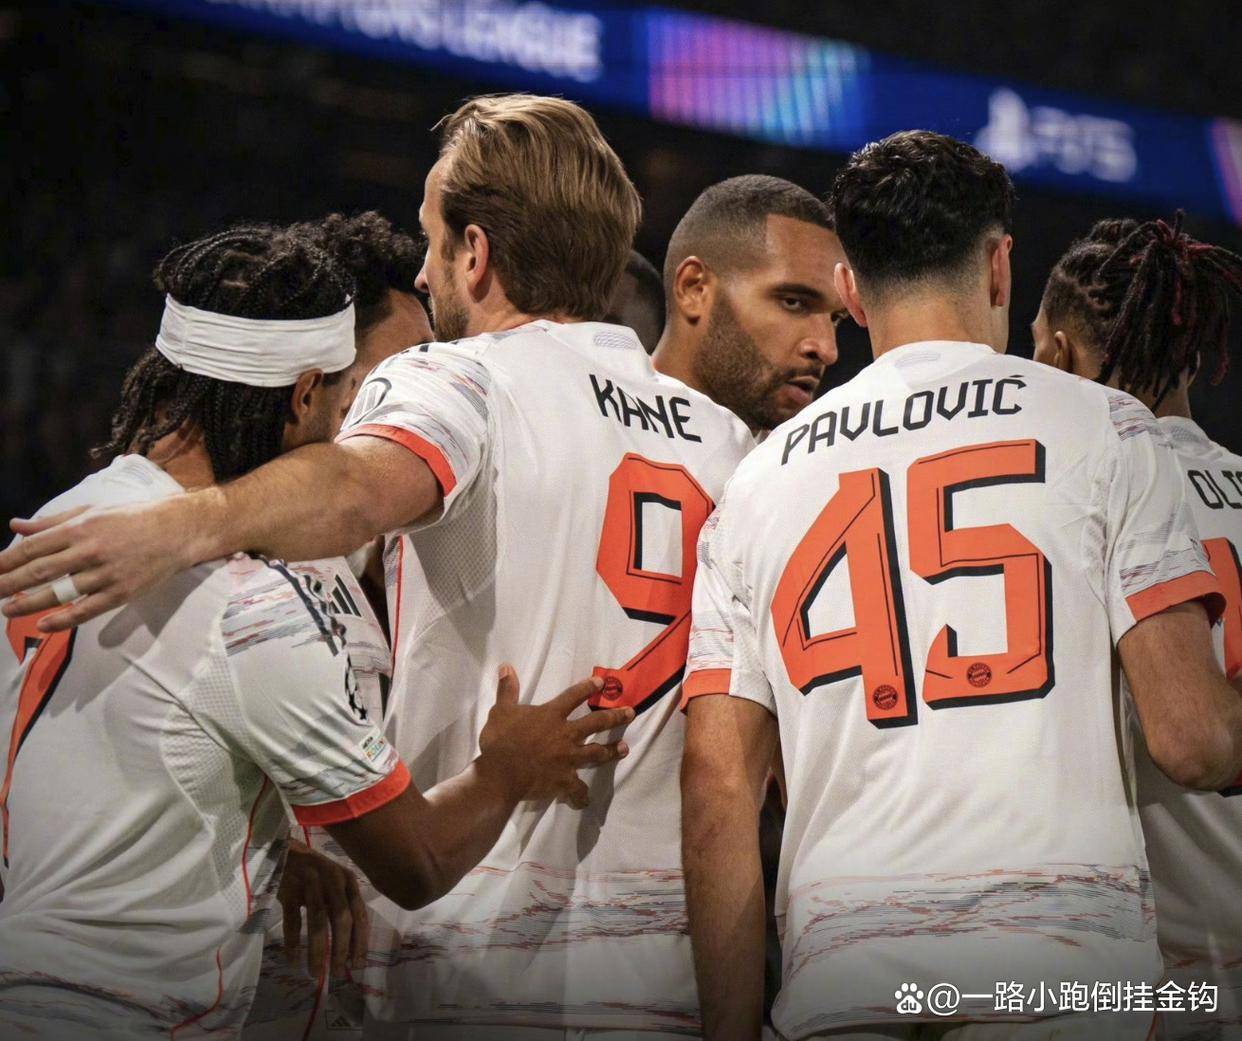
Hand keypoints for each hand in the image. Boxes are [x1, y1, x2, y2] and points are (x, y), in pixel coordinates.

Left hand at [0, 496, 202, 630]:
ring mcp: (106, 574)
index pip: (34, 547)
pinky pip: (86, 610)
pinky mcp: (121, 593)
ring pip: (60, 593)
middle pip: (40, 571)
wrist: (178, 531)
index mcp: (80, 528)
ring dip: (29, 604)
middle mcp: (90, 550)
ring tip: (7, 610)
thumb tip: (16, 525)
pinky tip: (43, 625)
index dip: (7, 560)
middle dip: (9, 583)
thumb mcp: (92, 511)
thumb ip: (52, 522)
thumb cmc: (133, 518)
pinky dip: (63, 619)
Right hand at [278, 840, 368, 978]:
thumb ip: (345, 906)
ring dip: (318, 950)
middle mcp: (333, 880)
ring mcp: (310, 883)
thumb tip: (353, 946)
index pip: (359, 914)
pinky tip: (292, 960)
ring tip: (316, 973)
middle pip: (341, 918)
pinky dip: (293, 942)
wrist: (284, 851)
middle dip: (341, 948)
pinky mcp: (289, 888)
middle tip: (339, 973)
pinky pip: (292, 920)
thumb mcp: (335, 884)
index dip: (360, 941)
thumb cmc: (314, 873)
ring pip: (318, 921)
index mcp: (348, 881)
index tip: (358, 964)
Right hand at [479, 665, 633, 808]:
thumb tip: (506, 667)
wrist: (500, 775)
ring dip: (611, 751)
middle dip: (616, 717)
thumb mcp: (500, 711)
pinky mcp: (564, 781)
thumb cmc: (500, 741)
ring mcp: (568, 759)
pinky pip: (577, 790)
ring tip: (624, 748)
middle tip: (631, 713)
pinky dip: (581, 796)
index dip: (588, 687)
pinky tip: (585, 800)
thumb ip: (507, 690)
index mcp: (551, 716)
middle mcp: (565, 735)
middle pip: (596, 723)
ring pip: (596, 753)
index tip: (602, 683)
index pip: (574, 696)